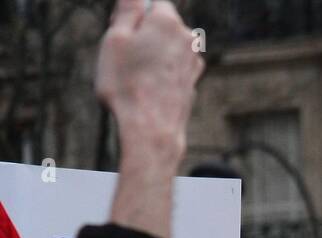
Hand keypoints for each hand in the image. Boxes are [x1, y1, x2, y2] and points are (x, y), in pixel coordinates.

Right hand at [95, 1, 203, 172]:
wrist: (152, 129)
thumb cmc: (127, 84)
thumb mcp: (115, 38)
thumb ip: (127, 11)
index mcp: (168, 22)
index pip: (153, 2)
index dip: (133, 13)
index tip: (119, 28)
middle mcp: (188, 40)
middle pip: (161, 25)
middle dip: (142, 33)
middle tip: (122, 54)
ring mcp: (193, 64)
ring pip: (167, 48)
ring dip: (151, 55)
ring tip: (133, 76)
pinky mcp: (192, 84)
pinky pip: (172, 69)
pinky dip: (159, 74)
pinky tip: (146, 89)